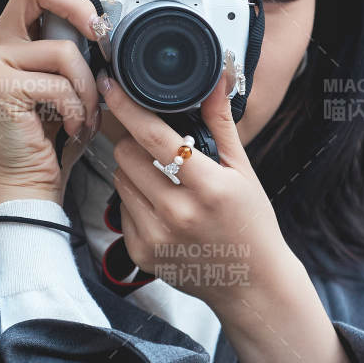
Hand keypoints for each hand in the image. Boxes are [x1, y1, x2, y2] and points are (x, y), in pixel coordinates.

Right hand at [0, 0, 107, 209]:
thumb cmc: (56, 129)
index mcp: (16, 29)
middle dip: (79, 4)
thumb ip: (82, 42)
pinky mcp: (0, 84)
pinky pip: (59, 82)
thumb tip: (113, 15)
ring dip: (88, 86)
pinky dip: (76, 108)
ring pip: (64, 48)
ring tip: (84, 113)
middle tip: (102, 35)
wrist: (32, 178)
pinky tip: (69, 126)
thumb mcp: (75, 76)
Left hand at [101, 65, 302, 312]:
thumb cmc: (251, 223)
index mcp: (209, 187)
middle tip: (157, 148)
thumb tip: (216, 77)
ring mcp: (157, 237)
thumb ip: (222, 123)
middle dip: (135, 142)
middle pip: (127, 155)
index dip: (128, 107)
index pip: (155, 137)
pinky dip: (135, 201)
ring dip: (134, 171)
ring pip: (120, 179)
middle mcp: (179, 214)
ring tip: (164, 181)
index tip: (111, 85)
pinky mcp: (142, 254)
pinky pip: (121, 209)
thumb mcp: (243, 171)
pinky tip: (162, 208)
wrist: (252, 285)